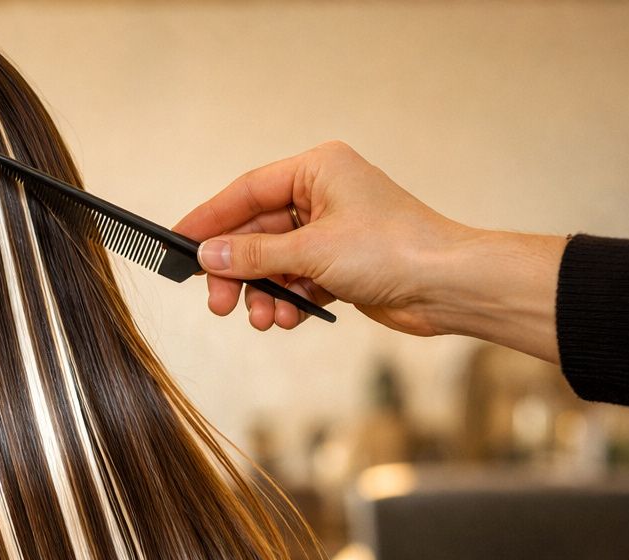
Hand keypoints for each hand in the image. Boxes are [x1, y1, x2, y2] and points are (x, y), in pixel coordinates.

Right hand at [172, 141, 479, 333]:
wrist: (448, 286)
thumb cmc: (395, 250)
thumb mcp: (312, 251)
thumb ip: (254, 255)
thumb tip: (209, 255)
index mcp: (318, 170)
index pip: (247, 191)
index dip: (210, 218)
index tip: (180, 242)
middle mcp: (323, 195)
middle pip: (256, 232)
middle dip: (238, 271)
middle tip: (219, 302)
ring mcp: (332, 231)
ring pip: (274, 262)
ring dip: (262, 293)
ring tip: (262, 318)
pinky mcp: (340, 265)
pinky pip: (296, 281)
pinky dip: (287, 301)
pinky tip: (287, 319)